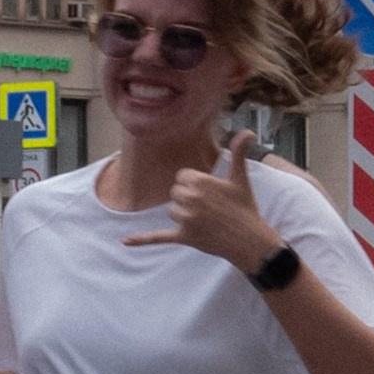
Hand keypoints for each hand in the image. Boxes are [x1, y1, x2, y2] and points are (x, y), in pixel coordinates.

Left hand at [121, 131, 280, 273]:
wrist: (249, 241)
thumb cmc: (245, 208)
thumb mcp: (240, 178)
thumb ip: (238, 153)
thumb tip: (248, 131)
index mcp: (201, 182)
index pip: (182, 177)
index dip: (194, 184)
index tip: (210, 193)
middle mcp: (191, 199)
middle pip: (176, 193)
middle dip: (189, 199)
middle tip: (210, 208)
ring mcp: (186, 219)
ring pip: (172, 211)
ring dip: (184, 215)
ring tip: (205, 220)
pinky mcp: (183, 237)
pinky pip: (158, 237)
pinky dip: (141, 240)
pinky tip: (125, 241)